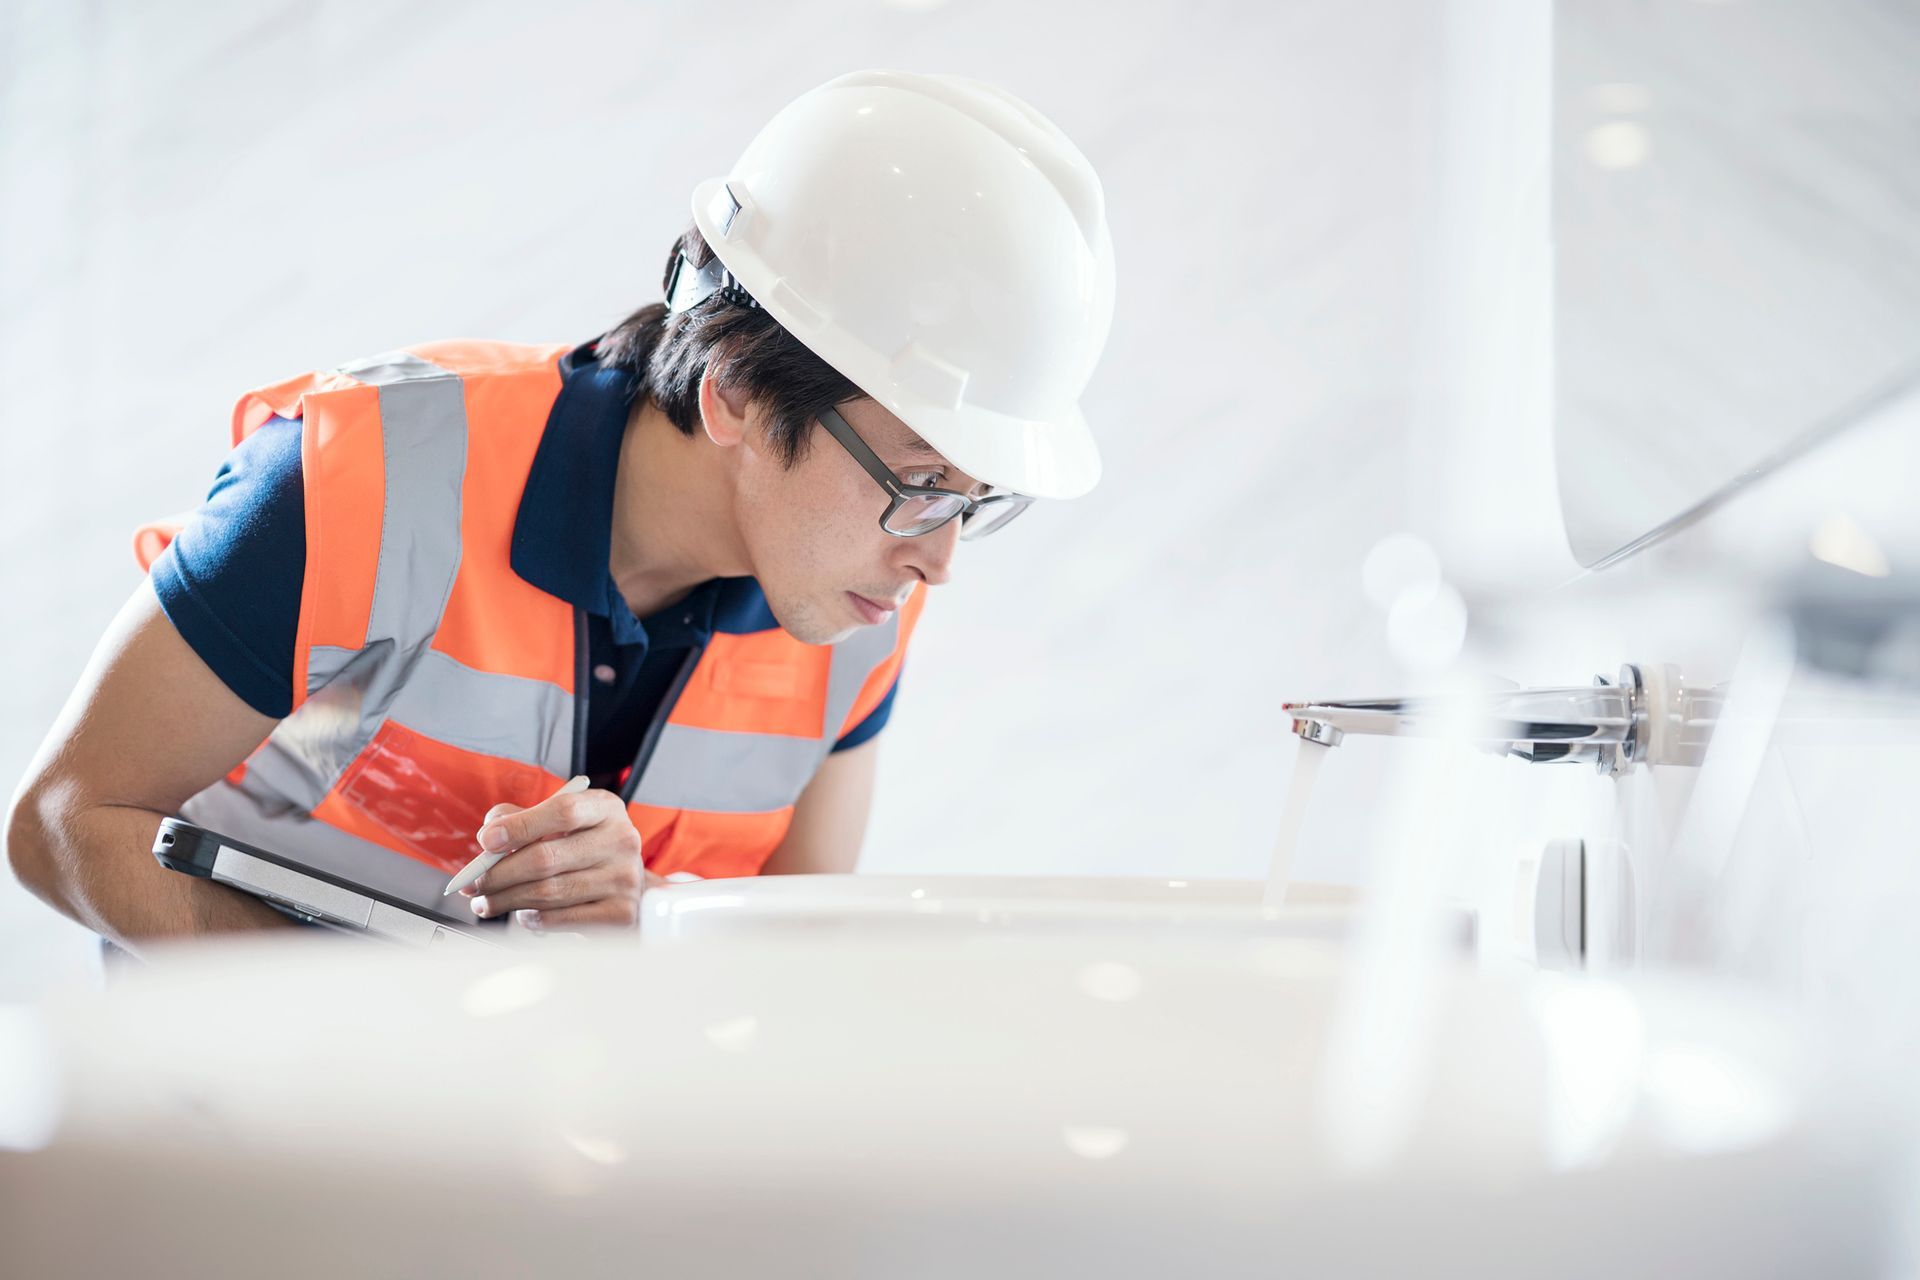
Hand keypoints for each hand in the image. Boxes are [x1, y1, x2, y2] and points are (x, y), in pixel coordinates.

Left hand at [462, 786, 653, 929]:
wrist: (628, 882)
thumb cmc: (586, 847)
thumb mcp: (562, 821)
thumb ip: (523, 819)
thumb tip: (489, 836)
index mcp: (605, 808)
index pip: (563, 811)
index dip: (520, 826)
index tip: (486, 841)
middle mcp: (621, 841)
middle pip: (547, 857)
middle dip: (498, 873)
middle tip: (473, 883)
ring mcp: (624, 879)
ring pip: (548, 892)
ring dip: (506, 900)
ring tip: (486, 903)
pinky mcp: (620, 914)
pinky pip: (561, 919)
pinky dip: (533, 919)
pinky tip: (522, 913)